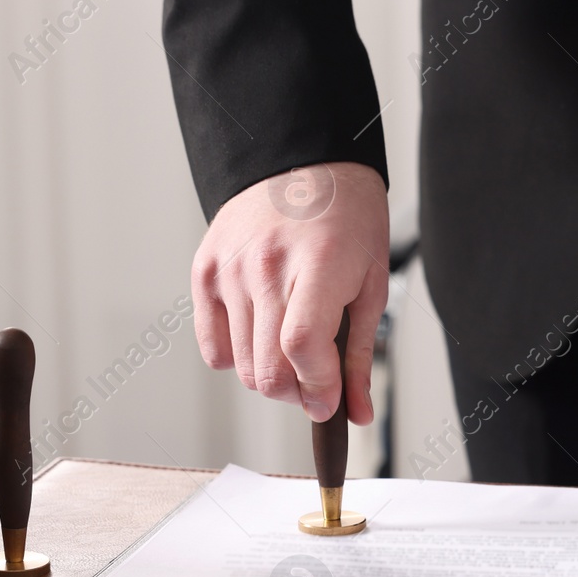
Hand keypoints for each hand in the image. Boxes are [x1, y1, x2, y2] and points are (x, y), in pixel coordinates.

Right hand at [190, 161, 387, 423]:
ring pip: (241, 367)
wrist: (305, 163)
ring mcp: (230, 268)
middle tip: (315, 381)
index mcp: (316, 264)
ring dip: (270, 376)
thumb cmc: (348, 219)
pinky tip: (261, 335)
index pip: (303, 347)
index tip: (330, 402)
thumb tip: (358, 414)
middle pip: (268, 370)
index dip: (318, 388)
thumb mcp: (372, 284)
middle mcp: (266, 266)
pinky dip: (236, 357)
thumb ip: (360, 354)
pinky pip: (212, 347)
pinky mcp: (205, 271)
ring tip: (292, 352)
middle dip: (297, 393)